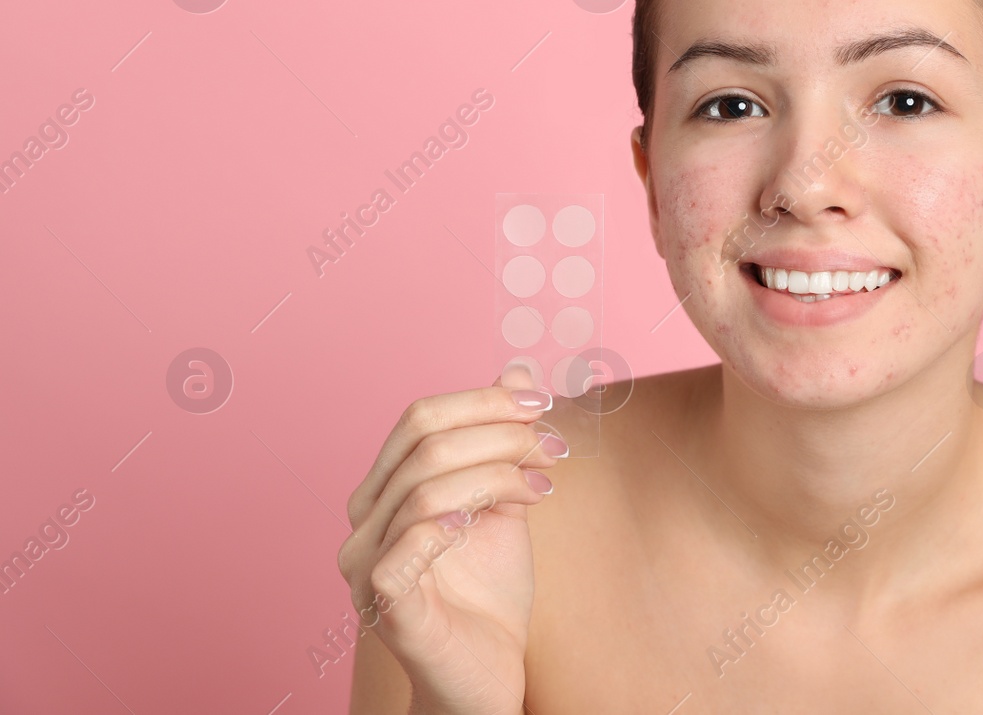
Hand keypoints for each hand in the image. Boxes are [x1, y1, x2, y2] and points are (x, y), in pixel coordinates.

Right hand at [339, 361, 562, 714]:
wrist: (489, 675)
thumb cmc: (490, 594)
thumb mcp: (505, 504)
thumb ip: (504, 442)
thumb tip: (519, 371)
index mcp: (386, 489)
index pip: (421, 419)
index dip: (483, 401)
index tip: (543, 405)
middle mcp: (364, 521)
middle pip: (422, 445)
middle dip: (498, 434)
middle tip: (553, 447)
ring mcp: (364, 566)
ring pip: (424, 490)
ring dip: (495, 476)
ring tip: (543, 487)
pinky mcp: (383, 606)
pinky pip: (402, 551)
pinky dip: (448, 525)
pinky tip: (486, 522)